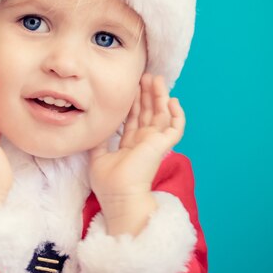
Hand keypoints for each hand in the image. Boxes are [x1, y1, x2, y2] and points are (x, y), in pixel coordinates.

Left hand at [89, 74, 185, 234]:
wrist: (119, 196)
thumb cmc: (109, 183)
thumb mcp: (98, 157)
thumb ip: (99, 142)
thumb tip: (94, 129)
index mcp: (130, 145)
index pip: (133, 119)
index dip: (133, 103)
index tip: (131, 87)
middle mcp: (144, 143)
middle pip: (148, 113)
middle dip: (146, 94)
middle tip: (144, 76)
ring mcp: (155, 144)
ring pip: (161, 114)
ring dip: (159, 96)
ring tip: (156, 78)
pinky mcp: (163, 145)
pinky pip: (176, 128)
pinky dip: (178, 114)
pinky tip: (173, 100)